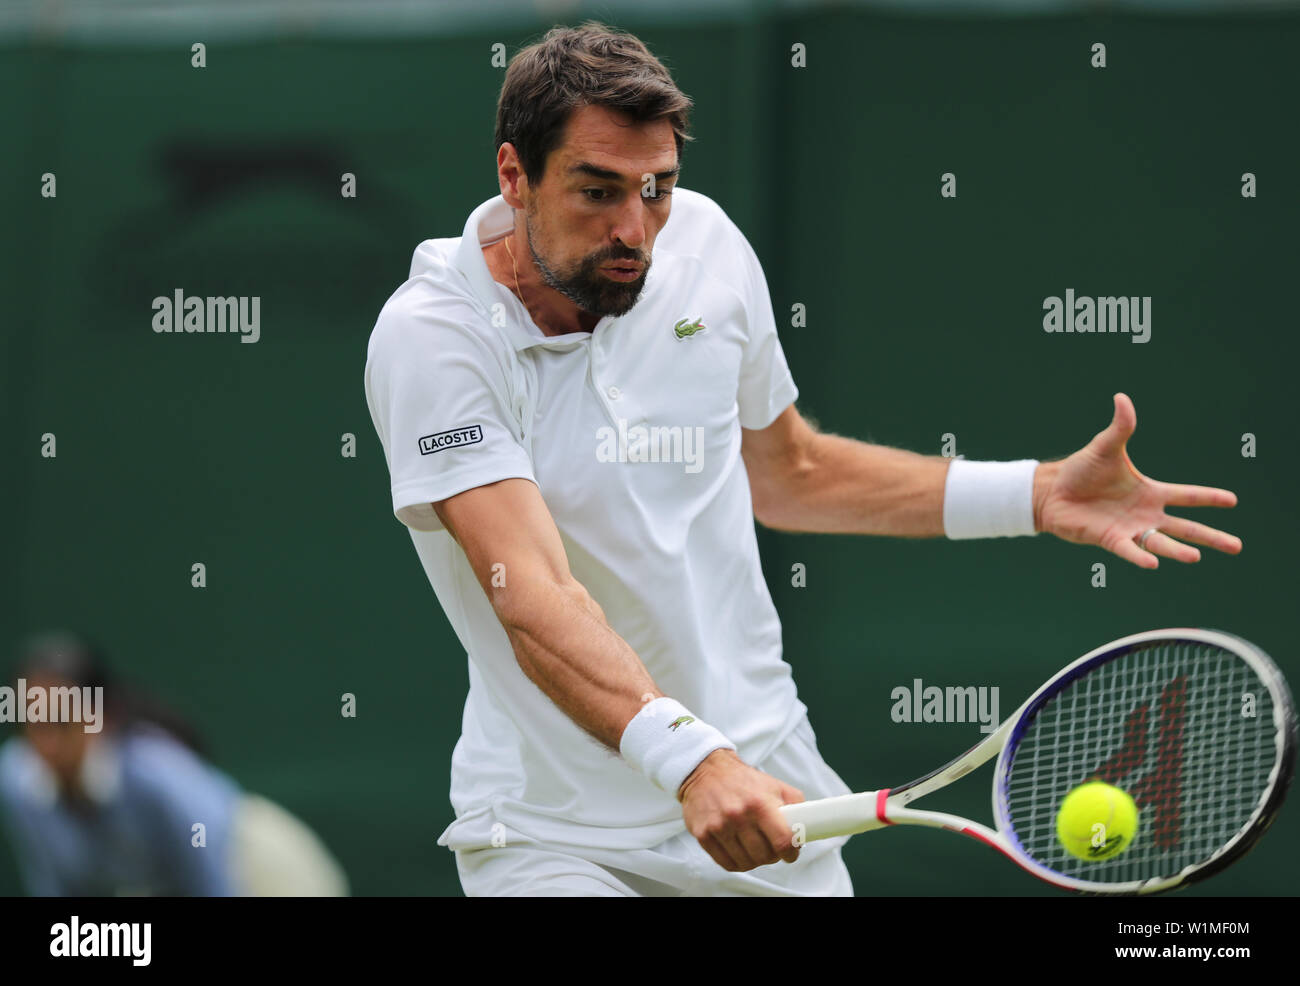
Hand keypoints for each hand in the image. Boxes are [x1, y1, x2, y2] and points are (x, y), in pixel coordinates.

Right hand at [678, 749, 804, 871]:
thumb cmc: (743, 780)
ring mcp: (719, 827)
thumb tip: (806, 830)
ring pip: (746, 863)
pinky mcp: (703, 835)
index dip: (791, 853)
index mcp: (760, 803)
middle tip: (772, 848)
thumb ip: (796, 805)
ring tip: (755, 848)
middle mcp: (738, 815)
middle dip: (773, 856)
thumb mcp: (774, 785)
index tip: (791, 853)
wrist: (706, 771)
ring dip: (755, 860)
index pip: (782, 841)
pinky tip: (740, 851)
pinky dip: (737, 862)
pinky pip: (727, 863)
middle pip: (764, 856)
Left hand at [1033, 393, 1241, 568]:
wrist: (1052, 491)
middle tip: (1237, 547)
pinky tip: (1153, 563)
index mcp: (1150, 492)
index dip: (1208, 498)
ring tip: (1196, 557)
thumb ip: (1120, 427)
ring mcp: (1129, 529)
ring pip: (1161, 543)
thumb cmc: (1081, 470)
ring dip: (1178, 550)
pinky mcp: (1109, 539)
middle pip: (1185, 528)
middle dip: (1210, 536)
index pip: (1186, 496)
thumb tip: (1122, 398)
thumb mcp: (1104, 447)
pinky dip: (1139, 556)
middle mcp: (1145, 514)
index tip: (1233, 500)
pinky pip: (1128, 550)